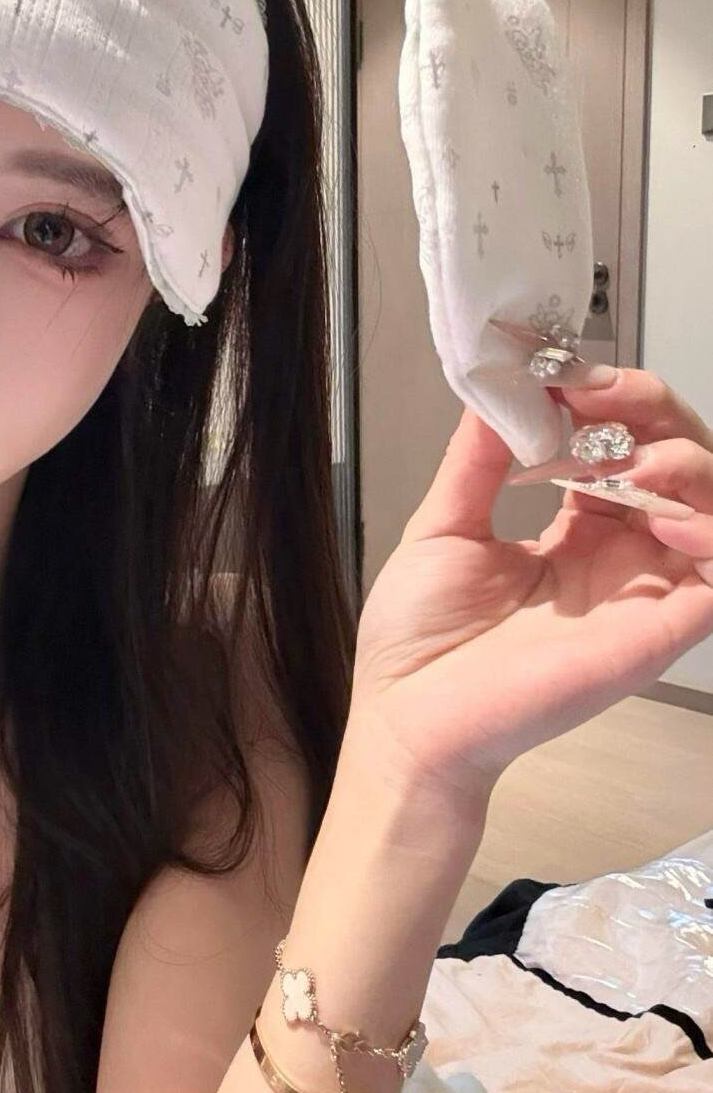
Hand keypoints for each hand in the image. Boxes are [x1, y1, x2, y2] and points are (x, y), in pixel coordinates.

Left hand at [347, 368, 712, 811]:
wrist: (410, 718)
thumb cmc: (420, 638)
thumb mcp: (444, 527)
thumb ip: (479, 459)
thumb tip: (502, 387)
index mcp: (574, 529)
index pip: (624, 446)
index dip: (609, 401)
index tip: (567, 374)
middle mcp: (620, 554)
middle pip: (678, 461)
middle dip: (651, 412)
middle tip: (600, 396)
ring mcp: (644, 590)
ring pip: (710, 504)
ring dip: (683, 463)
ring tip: (629, 462)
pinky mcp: (660, 630)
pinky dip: (709, 531)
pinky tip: (661, 514)